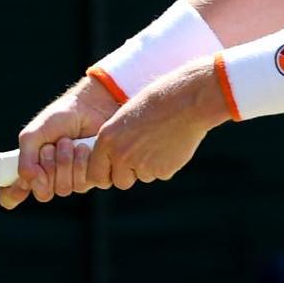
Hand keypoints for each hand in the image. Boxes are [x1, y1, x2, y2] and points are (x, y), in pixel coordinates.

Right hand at [0, 76, 120, 208]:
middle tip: (50, 146)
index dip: (13, 196)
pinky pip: (82, 184)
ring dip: (64, 162)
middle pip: (43, 194)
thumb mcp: (33, 136)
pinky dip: (81, 163)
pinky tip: (82, 148)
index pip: (14, 193)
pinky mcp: (90, 177)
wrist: (90, 108)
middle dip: (47, 167)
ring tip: (67, 142)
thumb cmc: (60, 118)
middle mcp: (49, 177)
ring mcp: (70, 179)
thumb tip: (33, 185)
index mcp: (31, 168)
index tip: (15, 193)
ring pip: (64, 189)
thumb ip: (25, 161)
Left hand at [86, 66, 229, 190]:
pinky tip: (173, 144)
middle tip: (142, 157)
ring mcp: (142, 165)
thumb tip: (115, 160)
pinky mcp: (163, 170)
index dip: (106, 174)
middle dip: (130, 174)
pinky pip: (162, 174)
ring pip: (144, 177)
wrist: (188, 101)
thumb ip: (118, 140)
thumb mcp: (127, 116)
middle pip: (121, 181)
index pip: (96, 174)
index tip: (114, 170)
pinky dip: (167, 164)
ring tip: (162, 140)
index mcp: (107, 139)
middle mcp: (121, 155)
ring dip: (151, 166)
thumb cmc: (158, 101)